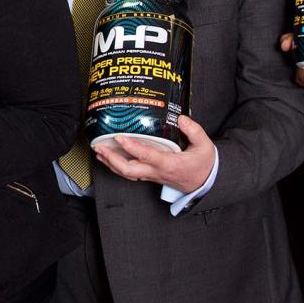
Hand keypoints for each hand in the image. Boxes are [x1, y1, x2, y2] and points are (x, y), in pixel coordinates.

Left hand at [93, 115, 215, 192]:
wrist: (205, 183)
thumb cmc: (203, 165)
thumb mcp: (205, 146)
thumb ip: (194, 130)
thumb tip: (180, 118)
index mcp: (169, 163)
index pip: (147, 156)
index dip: (131, 147)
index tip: (119, 137)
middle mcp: (157, 171)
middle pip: (129, 170)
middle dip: (112, 159)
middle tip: (99, 147)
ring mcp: (152, 176)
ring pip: (126, 174)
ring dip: (110, 164)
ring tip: (98, 152)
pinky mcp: (150, 177)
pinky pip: (130, 174)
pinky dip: (117, 167)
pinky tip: (109, 159)